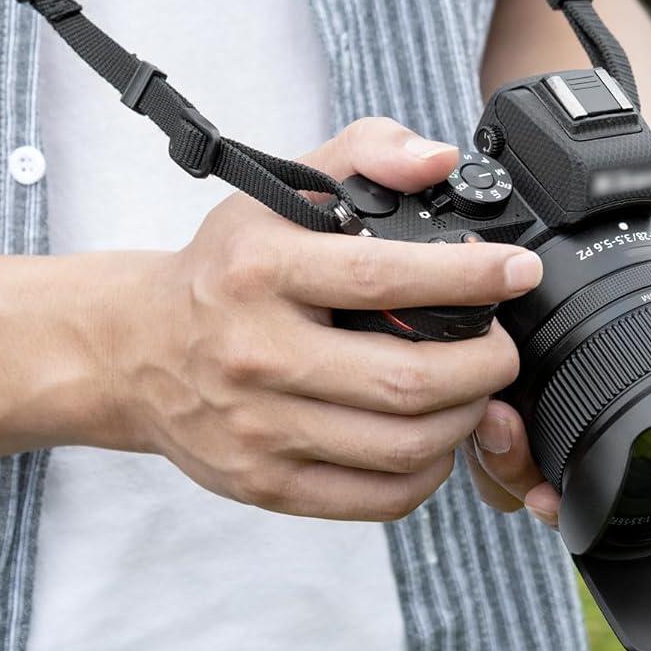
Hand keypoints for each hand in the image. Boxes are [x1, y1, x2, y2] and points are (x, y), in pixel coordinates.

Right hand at [111, 118, 540, 520]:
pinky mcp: (264, 484)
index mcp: (259, 270)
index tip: (516, 272)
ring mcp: (257, 429)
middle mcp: (254, 353)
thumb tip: (440, 161)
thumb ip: (365, 152)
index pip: (384, 276)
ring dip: (464, 419)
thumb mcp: (277, 191)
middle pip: (406, 380)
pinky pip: (377, 497)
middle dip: (484, 365)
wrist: (135, 350)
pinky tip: (432, 437)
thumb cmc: (224, 269)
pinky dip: (427, 471)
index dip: (470, 278)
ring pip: (401, 447)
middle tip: (502, 347)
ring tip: (474, 390)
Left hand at [466, 195, 650, 523]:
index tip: (551, 497)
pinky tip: (469, 376)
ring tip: (493, 414)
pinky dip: (460, 398)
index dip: (560, 498)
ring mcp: (515, 371)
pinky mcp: (477, 342)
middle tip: (508, 437)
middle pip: (520, 472)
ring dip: (483, 442)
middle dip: (510, 471)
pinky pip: (458, 389)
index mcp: (609, 392)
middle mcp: (558, 393)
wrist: (621, 169)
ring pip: (483, 444)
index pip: (577, 473)